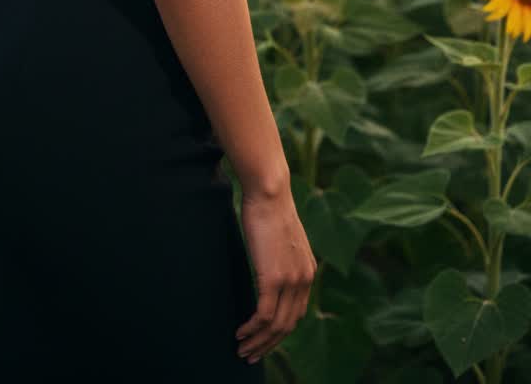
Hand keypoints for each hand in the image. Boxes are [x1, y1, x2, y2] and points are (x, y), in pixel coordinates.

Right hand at [234, 185, 316, 364]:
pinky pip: (264, 315)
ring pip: (276, 326)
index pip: (297, 313)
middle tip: (250, 355)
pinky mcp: (274, 278)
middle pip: (287, 326)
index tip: (263, 339)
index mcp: (308, 271)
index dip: (280, 332)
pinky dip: (252, 329)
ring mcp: (290, 280)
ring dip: (258, 342)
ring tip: (242, 350)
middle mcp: (304, 279)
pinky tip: (240, 333)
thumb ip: (282, 256)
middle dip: (268, 345)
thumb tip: (269, 262)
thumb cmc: (269, 209)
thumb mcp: (282, 238)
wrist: (270, 193)